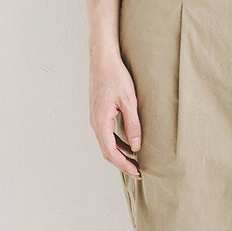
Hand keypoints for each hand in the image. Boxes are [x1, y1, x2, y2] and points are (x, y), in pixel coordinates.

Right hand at [88, 52, 141, 178]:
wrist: (102, 58)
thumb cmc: (115, 76)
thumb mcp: (128, 101)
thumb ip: (133, 124)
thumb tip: (135, 147)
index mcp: (100, 122)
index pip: (111, 152)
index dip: (124, 165)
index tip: (137, 172)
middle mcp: (95, 122)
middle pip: (106, 150)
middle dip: (121, 162)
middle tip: (137, 171)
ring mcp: (95, 117)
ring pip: (106, 142)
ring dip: (119, 152)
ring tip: (133, 159)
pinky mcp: (98, 111)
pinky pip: (106, 132)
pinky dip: (116, 141)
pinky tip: (127, 141)